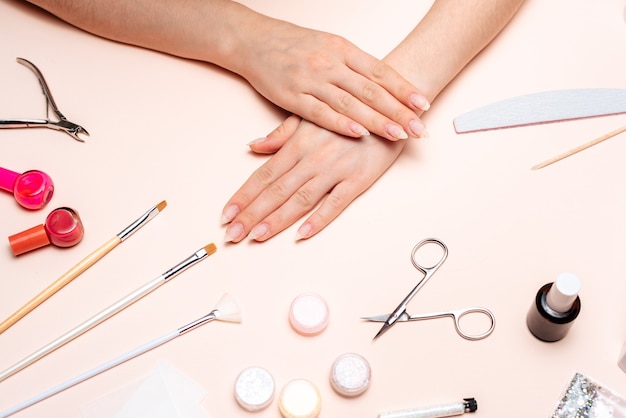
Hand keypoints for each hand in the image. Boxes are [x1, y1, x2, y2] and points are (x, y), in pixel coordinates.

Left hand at [221, 115, 406, 241]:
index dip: (243, 196)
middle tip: (232, 234)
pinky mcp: (358, 179)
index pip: (263, 175)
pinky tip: (302, 233)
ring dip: (276, 219)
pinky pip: (336, 203)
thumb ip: (281, 135)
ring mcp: (335, 170)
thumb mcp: (309, 116)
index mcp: (298, 144)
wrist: (388, 107)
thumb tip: (253, 146)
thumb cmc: (347, 113)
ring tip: (256, 236)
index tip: (226, 214)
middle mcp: (312, 158)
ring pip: (300, 199)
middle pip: (275, 191)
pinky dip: (319, 219)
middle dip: (251, 214)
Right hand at [235, 20, 428, 140]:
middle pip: (371, 91)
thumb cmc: (295, 45)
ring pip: (350, 103)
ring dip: (376, 121)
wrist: (254, 41)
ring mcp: (311, 80)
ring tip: (398, 134)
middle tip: (419, 128)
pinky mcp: (292, 97)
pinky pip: (320, 113)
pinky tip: (359, 133)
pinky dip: (341, 124)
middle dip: (399, 111)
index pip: (381, 72)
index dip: (404, 90)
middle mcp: (330, 64)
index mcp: (344, 50)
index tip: (424, 105)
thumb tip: (383, 85)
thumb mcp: (330, 46)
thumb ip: (355, 66)